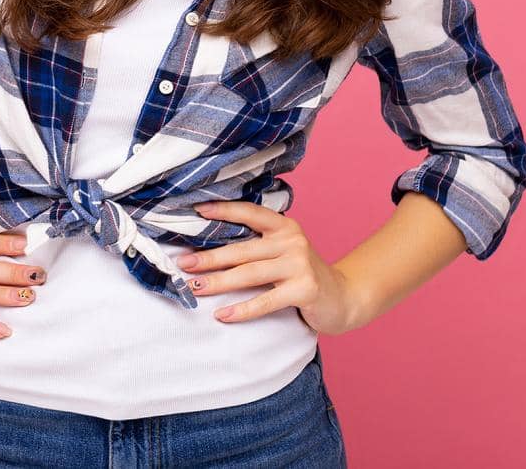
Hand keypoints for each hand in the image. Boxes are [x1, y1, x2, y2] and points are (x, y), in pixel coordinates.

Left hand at [179, 200, 366, 334]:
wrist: (343, 298)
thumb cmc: (302, 275)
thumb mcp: (284, 252)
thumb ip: (258, 246)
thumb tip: (210, 249)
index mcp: (284, 226)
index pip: (249, 212)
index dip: (223, 210)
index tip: (196, 210)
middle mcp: (292, 241)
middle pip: (242, 250)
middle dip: (209, 258)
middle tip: (183, 264)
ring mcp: (299, 264)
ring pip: (249, 274)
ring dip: (218, 282)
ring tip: (195, 288)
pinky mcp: (305, 289)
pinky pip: (266, 301)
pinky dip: (242, 309)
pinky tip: (223, 315)